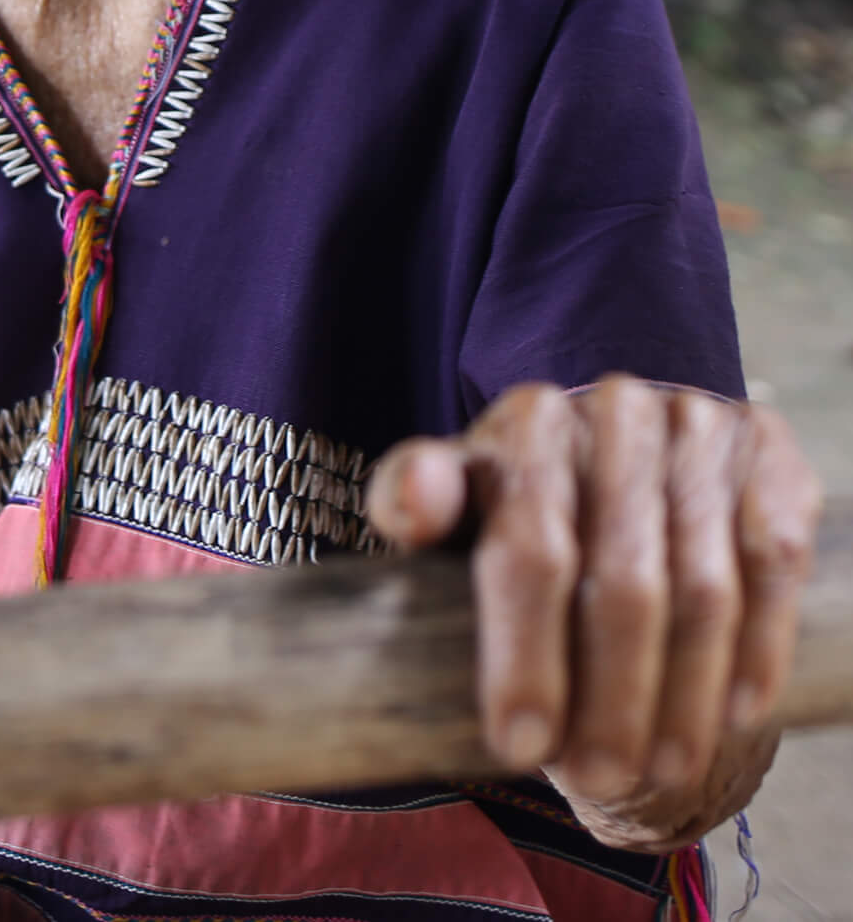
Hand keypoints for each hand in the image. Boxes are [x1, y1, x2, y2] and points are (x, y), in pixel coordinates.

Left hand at [366, 378, 820, 844]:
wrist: (621, 451)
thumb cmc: (525, 494)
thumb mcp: (461, 496)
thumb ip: (414, 497)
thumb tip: (415, 504)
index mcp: (528, 421)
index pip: (528, 549)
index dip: (525, 657)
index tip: (518, 745)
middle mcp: (615, 412)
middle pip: (622, 583)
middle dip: (610, 700)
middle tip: (597, 776)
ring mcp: (697, 429)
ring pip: (703, 587)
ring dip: (684, 694)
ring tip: (662, 767)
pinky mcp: (765, 454)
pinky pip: (773, 562)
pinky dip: (758, 643)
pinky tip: (734, 709)